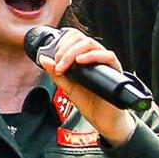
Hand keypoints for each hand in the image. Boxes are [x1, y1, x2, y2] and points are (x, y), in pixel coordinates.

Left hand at [34, 27, 133, 144]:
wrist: (103, 120)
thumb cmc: (90, 103)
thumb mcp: (68, 88)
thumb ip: (56, 74)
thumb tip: (44, 59)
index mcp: (85, 58)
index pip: (74, 38)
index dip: (62, 43)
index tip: (54, 59)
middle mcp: (96, 57)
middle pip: (81, 38)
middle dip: (65, 49)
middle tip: (58, 64)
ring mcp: (105, 62)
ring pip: (91, 44)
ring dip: (73, 52)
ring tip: (64, 66)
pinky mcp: (115, 70)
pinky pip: (107, 56)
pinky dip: (92, 56)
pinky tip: (80, 61)